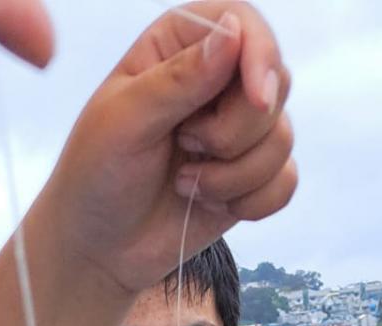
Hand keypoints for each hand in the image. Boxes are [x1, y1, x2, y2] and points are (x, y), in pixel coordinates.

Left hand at [41, 4, 294, 300]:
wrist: (99, 247)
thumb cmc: (97, 174)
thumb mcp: (124, 120)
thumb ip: (179, 78)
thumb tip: (234, 35)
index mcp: (180, 44)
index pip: (245, 22)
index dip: (260, 55)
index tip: (256, 97)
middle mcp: (217, 80)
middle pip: (274, 83)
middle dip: (236, 130)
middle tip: (186, 146)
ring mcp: (237, 129)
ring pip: (282, 137)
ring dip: (235, 175)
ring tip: (186, 184)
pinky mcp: (250, 176)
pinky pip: (285, 181)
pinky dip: (252, 202)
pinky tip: (211, 205)